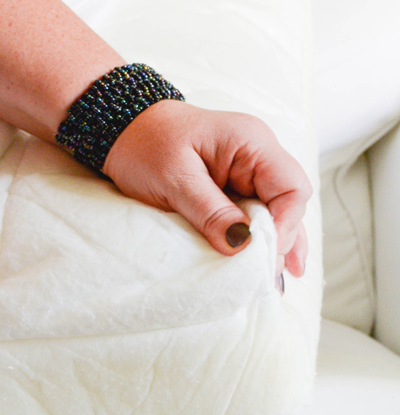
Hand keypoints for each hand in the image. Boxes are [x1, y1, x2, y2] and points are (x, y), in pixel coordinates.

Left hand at [102, 100, 311, 276]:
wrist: (123, 129)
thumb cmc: (146, 145)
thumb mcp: (175, 179)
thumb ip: (210, 211)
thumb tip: (242, 244)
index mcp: (252, 143)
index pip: (291, 188)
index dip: (284, 227)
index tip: (262, 256)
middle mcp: (258, 156)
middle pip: (289, 204)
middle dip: (282, 242)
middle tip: (265, 280)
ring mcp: (247, 173)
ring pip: (277, 214)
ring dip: (276, 247)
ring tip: (275, 284)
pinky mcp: (233, 189)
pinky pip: (256, 216)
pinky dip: (259, 242)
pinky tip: (267, 267)